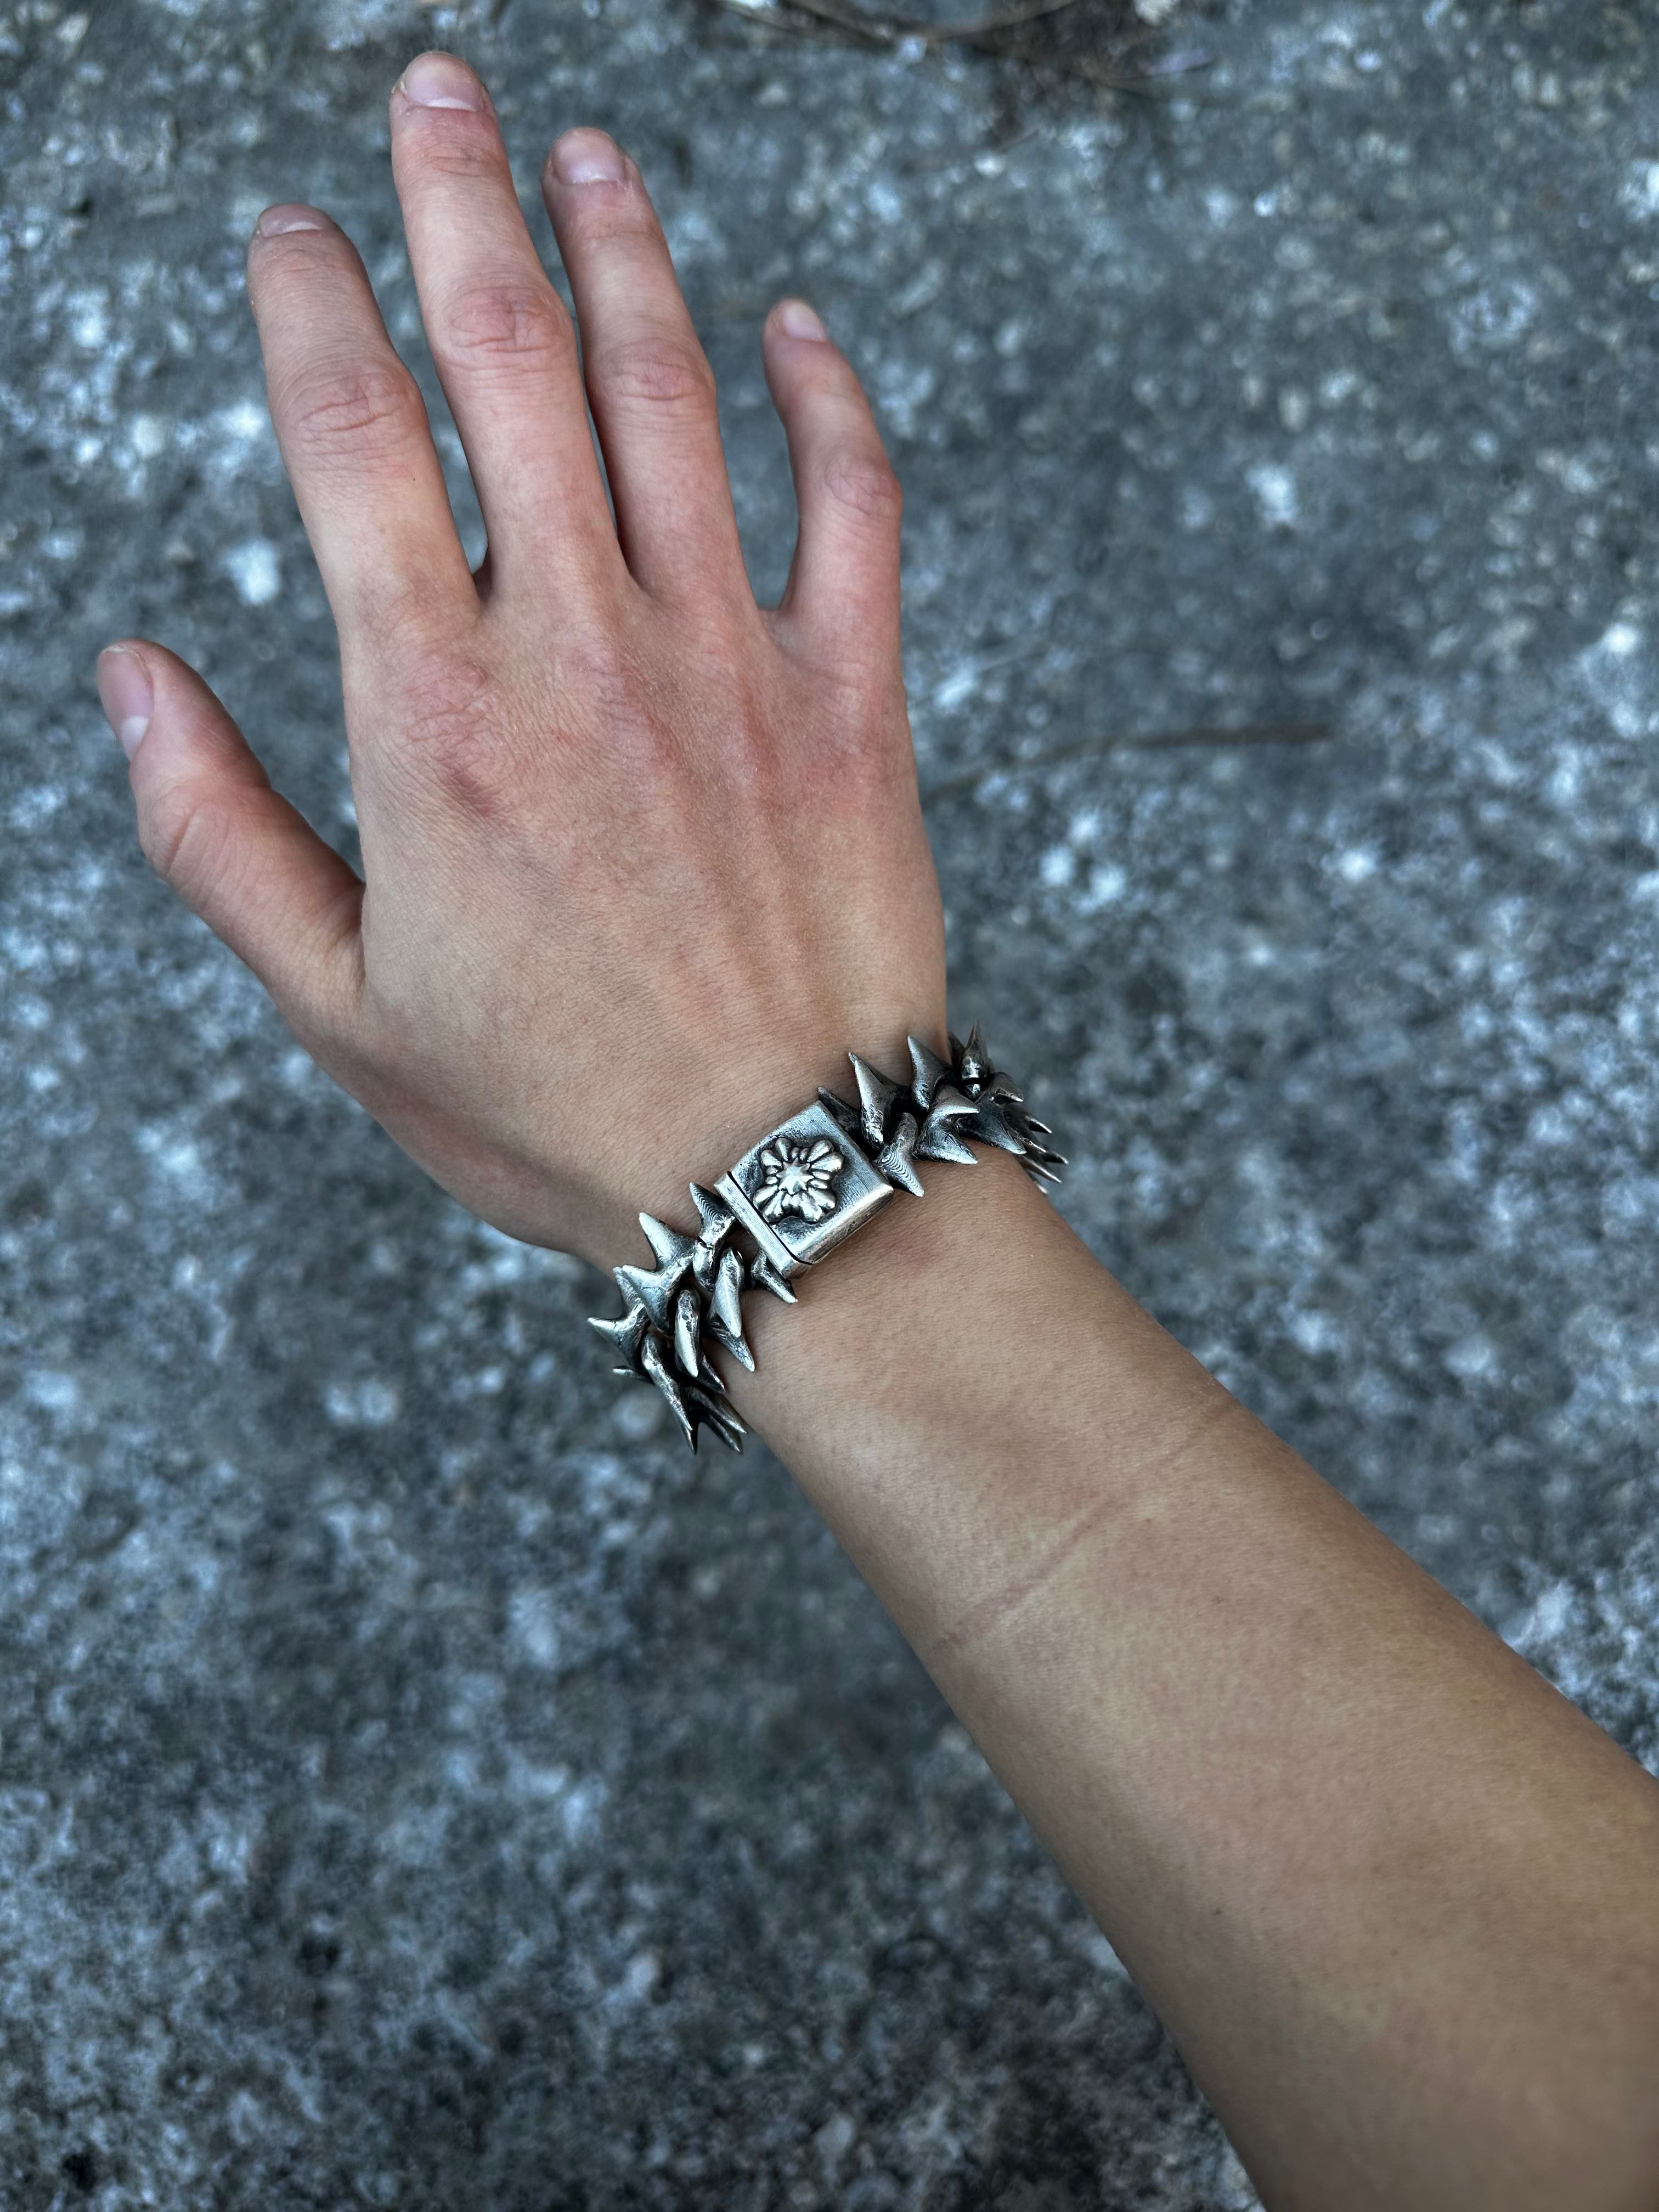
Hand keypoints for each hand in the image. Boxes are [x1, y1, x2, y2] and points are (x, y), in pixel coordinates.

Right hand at [96, 50, 945, 1271]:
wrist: (784, 1181)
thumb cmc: (555, 1113)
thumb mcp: (340, 1011)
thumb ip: (217, 836)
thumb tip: (134, 676)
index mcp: (434, 714)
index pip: (350, 436)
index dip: (312, 305)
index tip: (295, 234)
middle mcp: (581, 648)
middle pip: (509, 358)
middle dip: (460, 200)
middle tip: (441, 91)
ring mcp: (732, 659)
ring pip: (674, 393)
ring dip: (624, 251)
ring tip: (585, 154)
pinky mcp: (855, 699)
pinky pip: (854, 501)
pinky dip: (829, 398)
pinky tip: (795, 323)